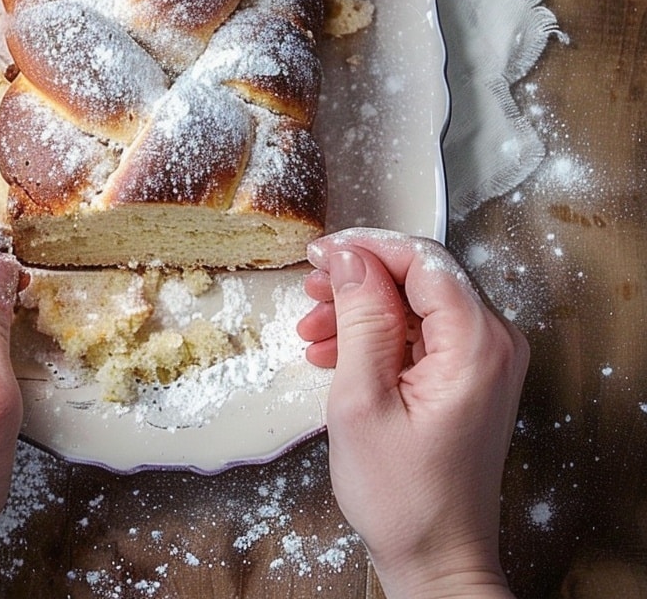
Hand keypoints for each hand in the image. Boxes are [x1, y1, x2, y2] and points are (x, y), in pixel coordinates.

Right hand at [297, 228, 528, 598]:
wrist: (438, 559)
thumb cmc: (404, 497)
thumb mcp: (363, 400)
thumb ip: (360, 319)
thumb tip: (351, 259)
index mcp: (477, 344)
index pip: (422, 260)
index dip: (366, 247)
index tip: (321, 254)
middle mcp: (494, 342)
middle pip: (421, 276)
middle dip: (360, 277)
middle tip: (312, 288)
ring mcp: (487, 360)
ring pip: (418, 301)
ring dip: (363, 307)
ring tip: (314, 328)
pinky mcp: (473, 376)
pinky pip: (424, 331)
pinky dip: (380, 333)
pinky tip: (338, 350)